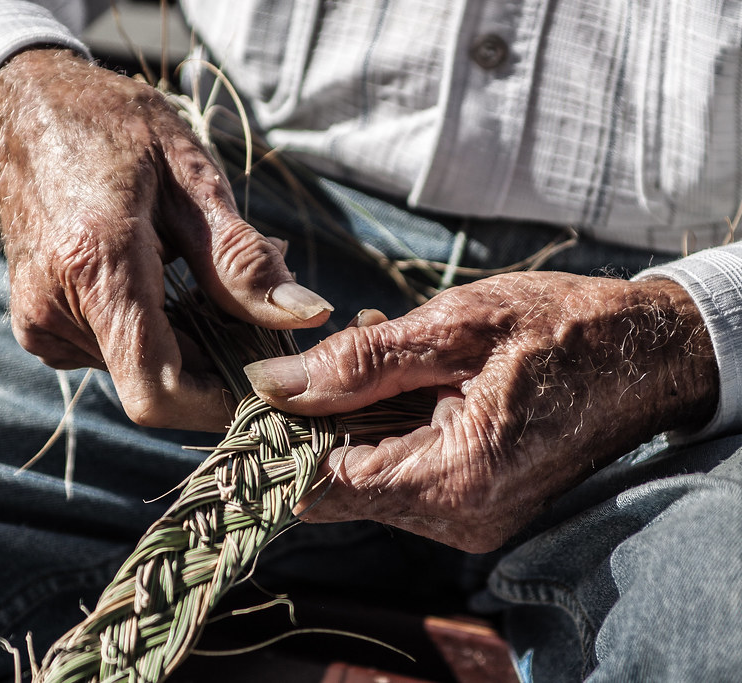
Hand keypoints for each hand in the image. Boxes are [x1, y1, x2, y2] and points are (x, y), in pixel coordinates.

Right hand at [0, 49, 331, 430]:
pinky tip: (159, 279)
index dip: (221, 402)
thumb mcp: (190, 175)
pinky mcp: (39, 329)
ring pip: (140, 371)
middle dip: (218, 355)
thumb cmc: (111, 129)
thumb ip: (241, 258)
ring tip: (199, 270)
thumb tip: (305, 316)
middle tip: (249, 295)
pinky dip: (153, 331)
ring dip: (188, 339)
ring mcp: (41, 324)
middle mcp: (56, 307)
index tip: (269, 378)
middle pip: (160, 381)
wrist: (19, 115)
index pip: (159, 390)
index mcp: (96, 263)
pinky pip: (114, 354)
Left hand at [245, 272, 717, 550]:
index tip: (261, 391)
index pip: (322, 486)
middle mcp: (457, 518)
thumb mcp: (455, 326)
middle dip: (317, 422)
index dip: (281, 440)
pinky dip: (387, 427)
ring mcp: (468, 518)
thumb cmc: (562, 329)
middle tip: (324, 352)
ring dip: (354, 418)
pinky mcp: (475, 504)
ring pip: (366, 479)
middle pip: (338, 487)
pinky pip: (402, 474)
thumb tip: (271, 384)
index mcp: (454, 478)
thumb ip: (358, 363)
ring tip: (373, 350)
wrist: (648, 355)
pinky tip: (400, 375)